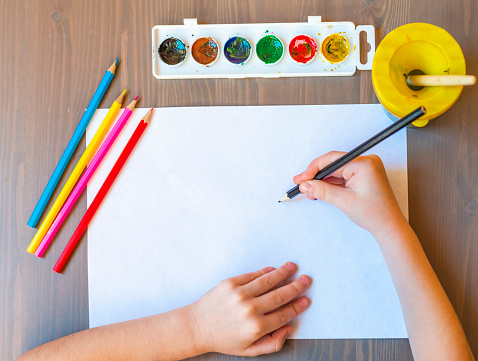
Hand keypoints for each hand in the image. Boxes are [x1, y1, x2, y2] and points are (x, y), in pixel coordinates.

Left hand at [189, 262, 310, 356]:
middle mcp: (250, 309)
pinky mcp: (230, 283)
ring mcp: (240, 294)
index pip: (284, 314)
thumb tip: (289, 329)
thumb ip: (273, 343)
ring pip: (268, 281)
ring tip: (293, 268)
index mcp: (256, 327)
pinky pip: (252, 275)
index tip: (306, 300)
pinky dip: (264, 271)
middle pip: (280, 295)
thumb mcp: (250, 350)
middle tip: (306, 280)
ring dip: (283, 273)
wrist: (197, 327)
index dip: (298, 306)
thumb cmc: (223, 339)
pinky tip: (273, 269)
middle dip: (296, 287)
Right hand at [293, 151, 406, 237]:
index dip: (314, 169)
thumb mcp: (344, 201)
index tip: (301, 179)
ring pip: (337, 171)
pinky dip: (332, 183)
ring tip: (309, 190)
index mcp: (364, 164)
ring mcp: (365, 168)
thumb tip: (305, 184)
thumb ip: (322, 190)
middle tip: (301, 183)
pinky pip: (343, 175)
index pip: (332, 160)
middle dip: (316, 175)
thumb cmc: (375, 214)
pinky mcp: (364, 175)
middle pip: (333, 164)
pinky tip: (321, 190)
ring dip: (323, 181)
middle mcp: (366, 162)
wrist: (389, 226)